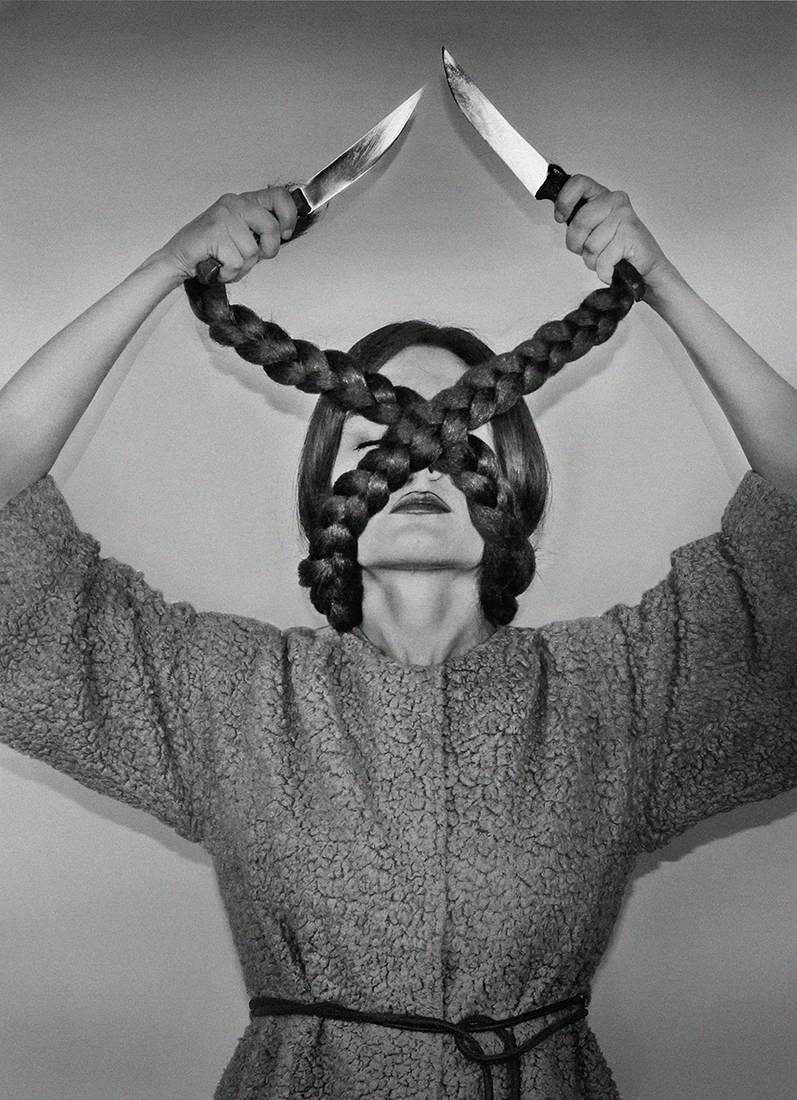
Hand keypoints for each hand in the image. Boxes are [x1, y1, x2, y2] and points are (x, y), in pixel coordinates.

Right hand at [156, 188, 298, 284]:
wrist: (180, 258)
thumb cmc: (212, 249)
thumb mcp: (244, 236)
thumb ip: (262, 231)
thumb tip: (285, 232)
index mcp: (245, 201)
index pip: (280, 197)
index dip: (289, 217)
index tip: (284, 234)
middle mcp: (235, 204)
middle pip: (271, 227)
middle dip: (267, 250)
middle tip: (251, 257)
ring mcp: (223, 216)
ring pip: (252, 251)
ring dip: (242, 266)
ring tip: (227, 262)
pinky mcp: (214, 233)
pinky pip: (236, 262)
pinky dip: (229, 272)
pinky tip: (219, 266)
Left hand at [553, 176, 674, 300]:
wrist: (645, 266)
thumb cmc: (617, 250)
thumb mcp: (592, 231)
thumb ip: (578, 222)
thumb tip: (561, 216)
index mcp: (602, 197)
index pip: (579, 184)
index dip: (564, 201)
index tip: (561, 217)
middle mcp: (614, 201)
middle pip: (579, 222)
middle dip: (577, 244)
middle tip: (589, 250)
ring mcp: (624, 216)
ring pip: (590, 245)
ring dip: (593, 260)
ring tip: (606, 258)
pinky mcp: (630, 233)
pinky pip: (603, 259)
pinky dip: (604, 270)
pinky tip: (613, 266)